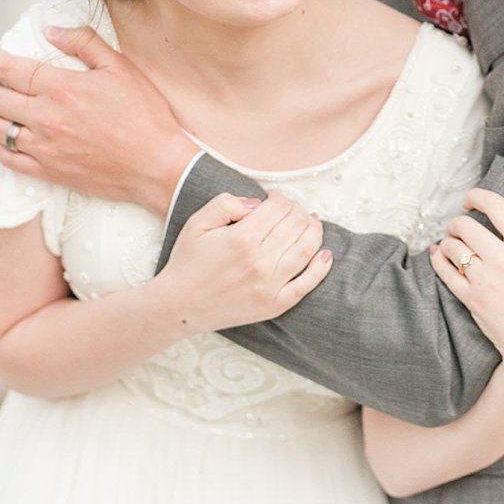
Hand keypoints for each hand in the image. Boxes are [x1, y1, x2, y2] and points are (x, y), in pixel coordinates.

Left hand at [0, 27, 199, 214]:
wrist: (157, 166)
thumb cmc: (145, 117)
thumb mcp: (122, 68)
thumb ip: (85, 43)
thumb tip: (51, 32)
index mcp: (63, 89)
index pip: (9, 69)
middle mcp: (46, 118)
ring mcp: (44, 147)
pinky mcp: (47, 170)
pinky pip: (7, 156)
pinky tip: (3, 133)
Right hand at [154, 192, 331, 333]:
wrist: (178, 305)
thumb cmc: (187, 262)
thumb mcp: (198, 222)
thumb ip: (227, 203)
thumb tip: (259, 204)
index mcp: (242, 238)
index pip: (280, 208)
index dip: (281, 197)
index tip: (274, 198)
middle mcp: (260, 261)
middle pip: (297, 225)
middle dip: (297, 211)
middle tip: (291, 210)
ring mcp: (270, 285)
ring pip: (307, 249)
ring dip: (314, 231)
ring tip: (311, 223)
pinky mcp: (274, 305)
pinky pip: (307, 284)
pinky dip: (321, 267)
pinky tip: (325, 254)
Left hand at [431, 189, 503, 395]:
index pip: (496, 207)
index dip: (478, 196)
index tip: (472, 199)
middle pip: (466, 225)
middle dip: (459, 220)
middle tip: (461, 224)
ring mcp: (486, 281)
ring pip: (452, 247)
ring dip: (449, 240)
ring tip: (454, 243)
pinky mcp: (472, 300)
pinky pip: (444, 272)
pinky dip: (439, 260)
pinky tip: (441, 256)